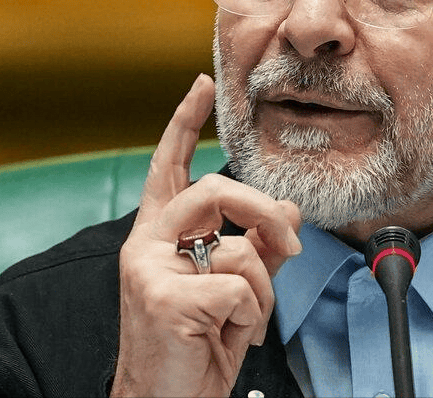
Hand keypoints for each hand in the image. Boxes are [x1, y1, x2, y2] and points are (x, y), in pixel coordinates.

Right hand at [110, 74, 301, 396]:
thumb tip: (289, 211)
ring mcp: (148, 271)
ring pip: (237, 247)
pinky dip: (249, 316)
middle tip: (289, 246)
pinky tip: (224, 335)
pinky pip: (238, 287)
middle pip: (215, 190)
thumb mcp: (233, 289)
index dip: (184, 122)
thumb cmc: (194, 347)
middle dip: (264, 213)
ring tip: (242, 321)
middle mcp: (144, 245)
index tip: (202, 84)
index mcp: (157, 235)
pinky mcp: (163, 299)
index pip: (168, 165)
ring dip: (260, 291)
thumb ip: (257, 245)